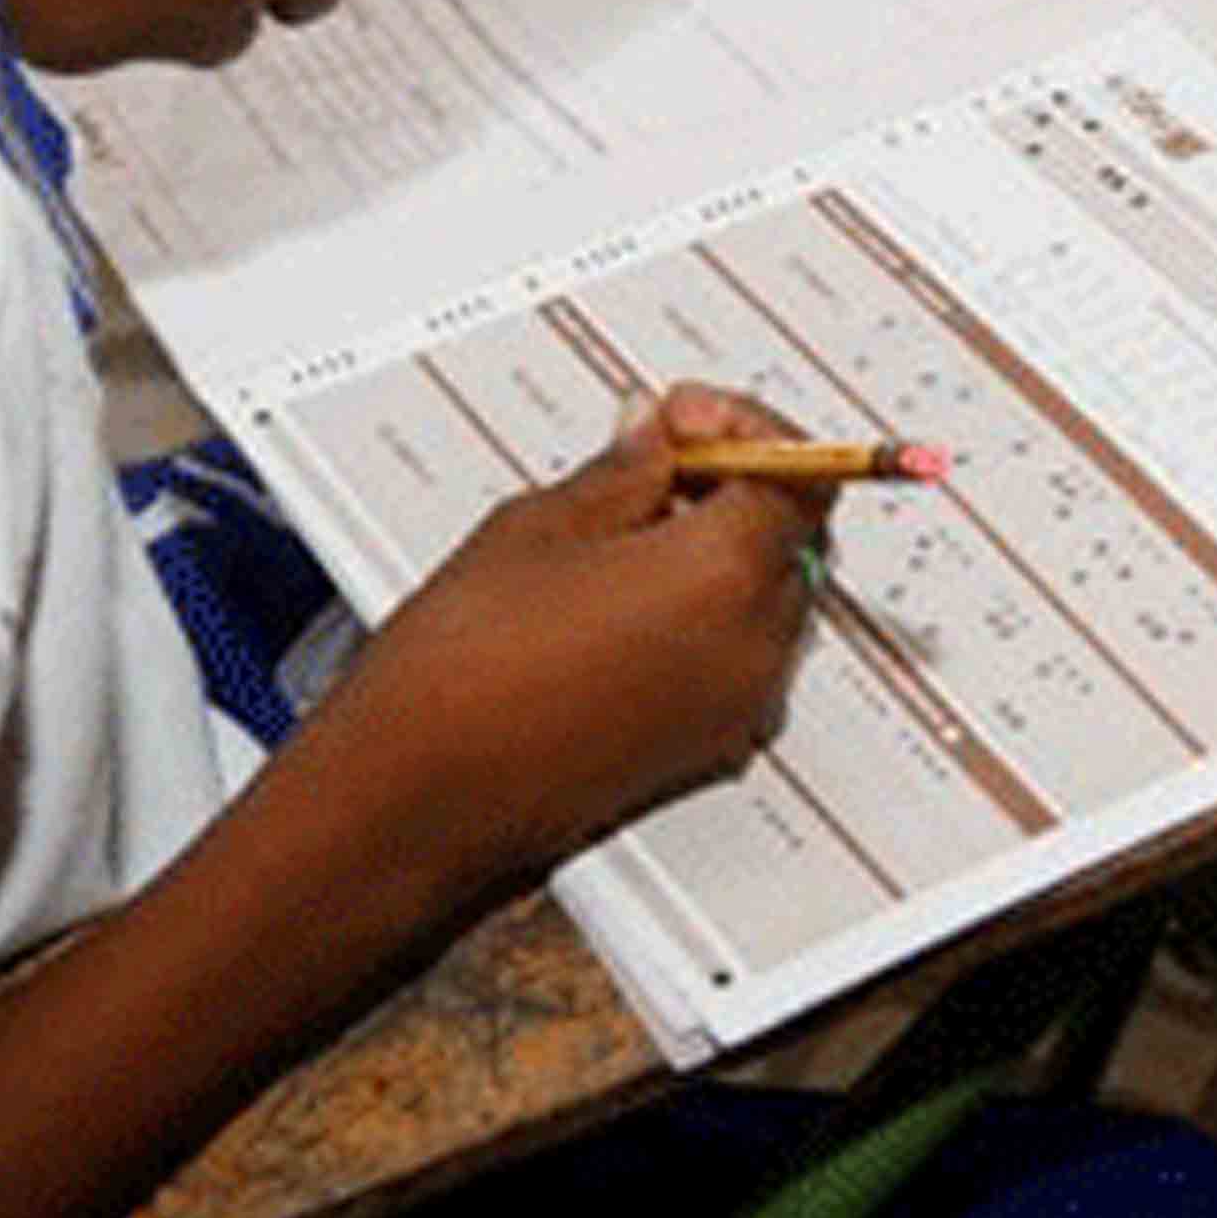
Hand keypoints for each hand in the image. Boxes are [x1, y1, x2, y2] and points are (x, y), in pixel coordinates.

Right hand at [294, 383, 826, 900]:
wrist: (418, 798)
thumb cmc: (462, 671)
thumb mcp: (538, 528)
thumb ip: (622, 473)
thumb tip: (654, 437)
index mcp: (725, 575)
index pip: (799, 473)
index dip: (745, 429)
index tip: (683, 419)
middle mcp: (754, 648)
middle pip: (794, 536)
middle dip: (736, 485)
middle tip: (656, 460)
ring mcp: (735, 708)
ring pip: (768, 598)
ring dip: (721, 550)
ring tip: (627, 529)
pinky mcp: (705, 750)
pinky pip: (736, 656)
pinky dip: (706, 612)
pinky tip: (624, 595)